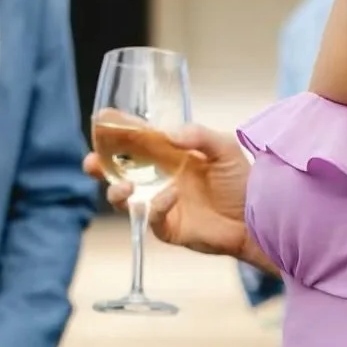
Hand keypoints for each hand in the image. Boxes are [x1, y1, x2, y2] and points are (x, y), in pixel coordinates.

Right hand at [85, 124, 274, 269]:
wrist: (256, 216)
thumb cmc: (240, 181)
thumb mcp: (223, 147)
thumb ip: (198, 135)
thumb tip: (170, 133)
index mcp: (168, 154)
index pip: (135, 139)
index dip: (117, 130)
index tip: (102, 119)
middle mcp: (158, 178)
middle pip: (119, 170)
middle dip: (99, 165)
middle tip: (90, 161)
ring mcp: (160, 203)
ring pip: (124, 199)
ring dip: (116, 192)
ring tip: (123, 187)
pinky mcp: (169, 227)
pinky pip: (152, 219)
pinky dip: (157, 207)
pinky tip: (170, 196)